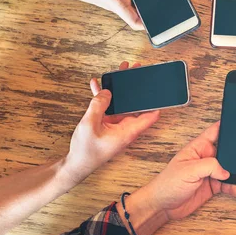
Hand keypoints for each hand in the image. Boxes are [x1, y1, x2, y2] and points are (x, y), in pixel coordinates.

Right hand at [62, 62, 159, 183]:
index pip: (150, 115)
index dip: (157, 102)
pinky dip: (103, 96)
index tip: (159, 88)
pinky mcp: (107, 123)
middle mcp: (126, 127)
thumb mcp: (91, 125)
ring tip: (121, 71)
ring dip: (120, 88)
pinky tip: (97, 84)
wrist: (76, 164)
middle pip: (136, 104)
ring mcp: (116, 124)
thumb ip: (99, 106)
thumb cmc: (86, 152)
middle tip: (137, 70)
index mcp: (128, 131)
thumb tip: (108, 92)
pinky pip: (108, 106)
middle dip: (136, 87)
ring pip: (122, 103)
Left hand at [142, 122, 235, 220]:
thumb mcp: (188, 170)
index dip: (230, 126)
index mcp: (199, 146)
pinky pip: (231, 186)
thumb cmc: (168, 183)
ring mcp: (211, 172)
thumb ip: (209, 166)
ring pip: (233, 170)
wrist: (163, 206)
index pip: (217, 131)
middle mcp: (207, 157)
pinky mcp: (214, 185)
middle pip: (230, 152)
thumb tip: (227, 170)